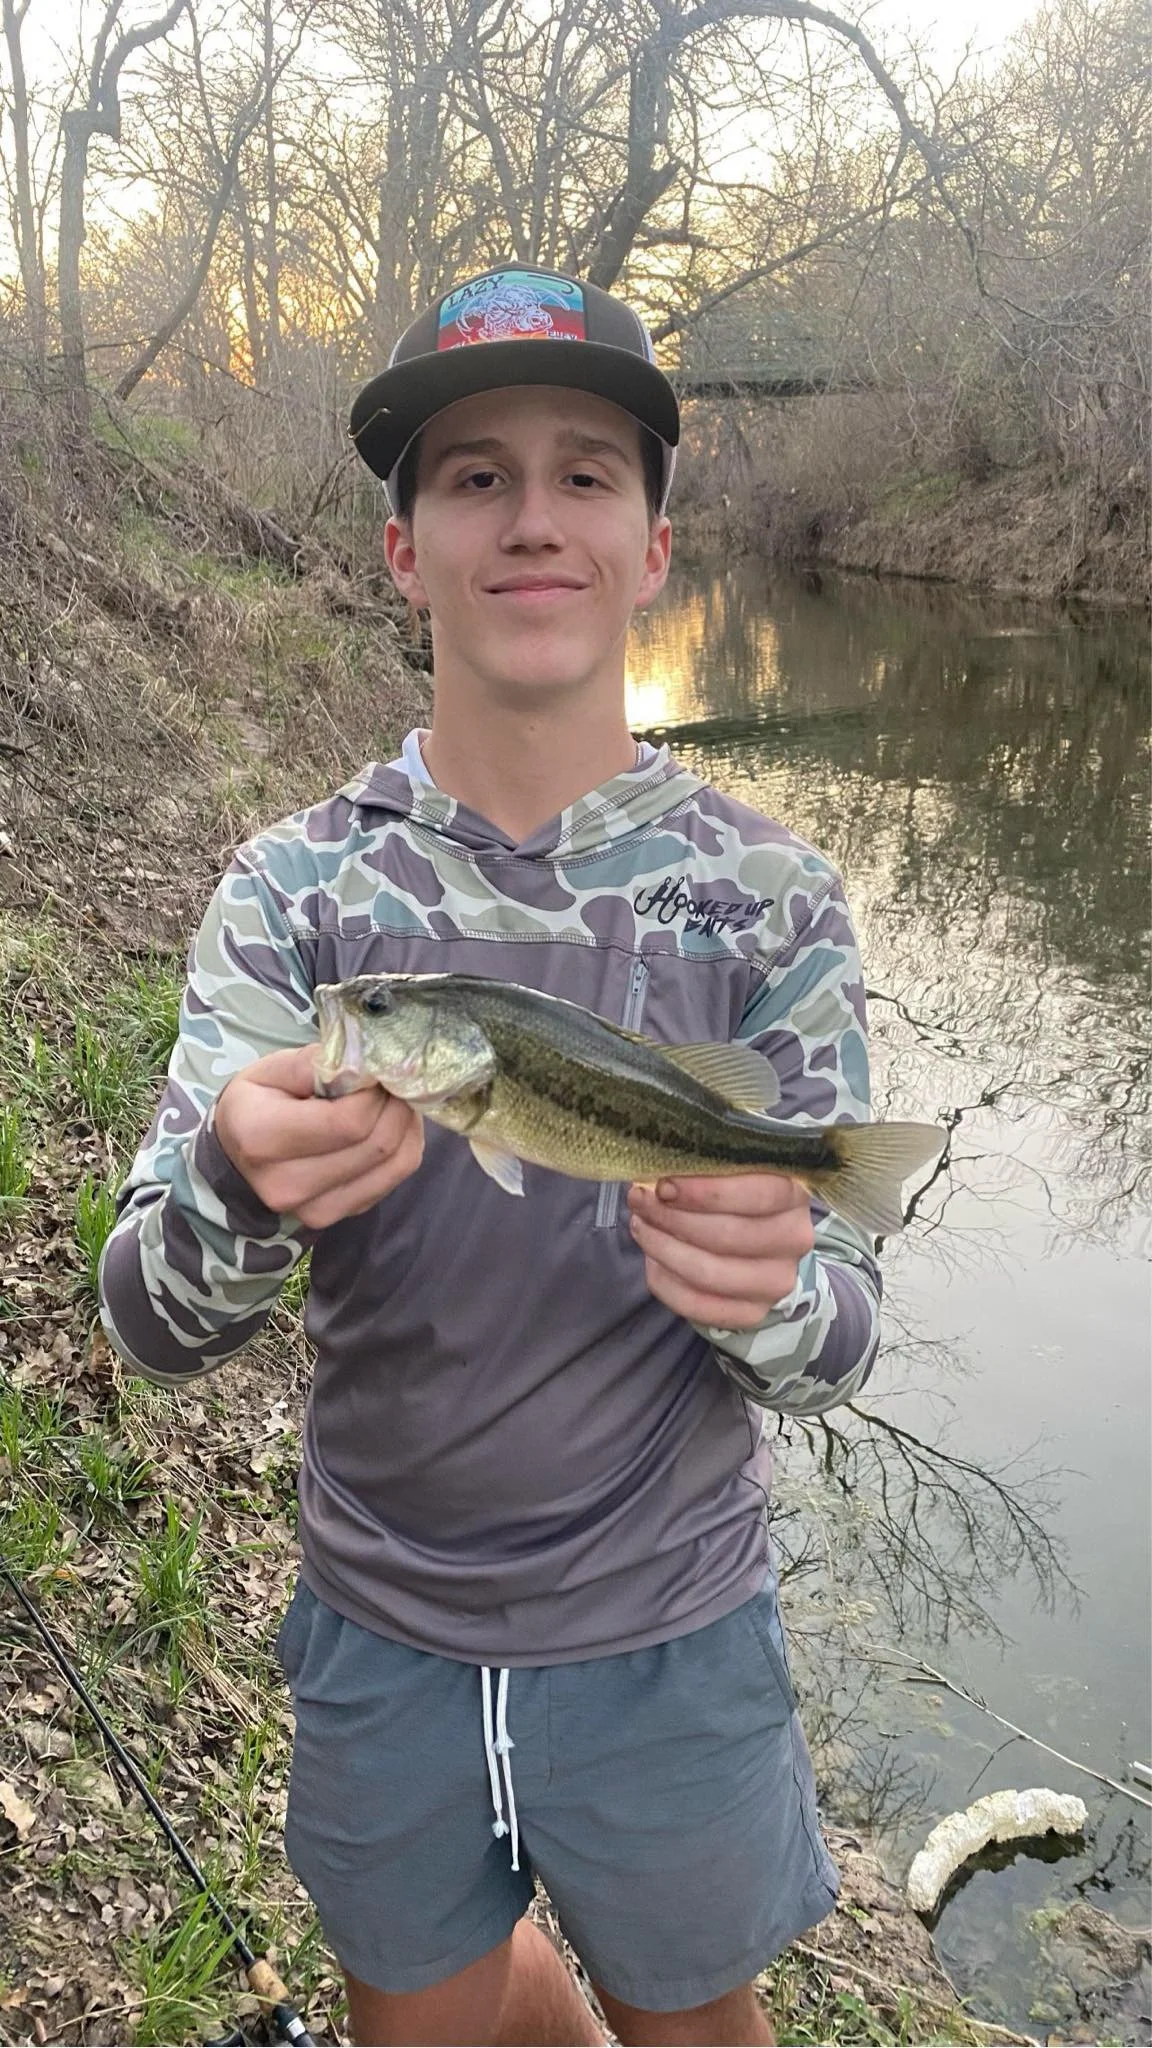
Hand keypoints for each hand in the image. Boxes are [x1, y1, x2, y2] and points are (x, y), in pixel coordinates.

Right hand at [214, 1045, 423, 1229]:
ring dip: (406, 1124)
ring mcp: (315, 1209)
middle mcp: (287, 1185)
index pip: (348, 1121)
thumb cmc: (257, 1102)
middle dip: (396, 1104)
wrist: (239, 1153)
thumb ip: (315, 1063)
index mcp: (262, 1139)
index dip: (375, 1091)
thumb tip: (363, 1067)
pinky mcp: (339, 1215)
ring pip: (395, 1163)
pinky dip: (405, 1145)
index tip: (375, 1070)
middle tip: (391, 1079)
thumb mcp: (272, 1068)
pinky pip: (396, 1178)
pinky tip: (391, 1123)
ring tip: (393, 1098)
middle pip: (377, 1144)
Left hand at [627, 1174, 814, 1330]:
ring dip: (662, 1247)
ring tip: (641, 1225)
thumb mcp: (730, 1170)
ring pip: (707, 1272)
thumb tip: (655, 1175)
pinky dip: (665, 1281)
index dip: (705, 1192)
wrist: (759, 1246)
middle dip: (671, 1217)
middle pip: (727, 1235)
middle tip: (640, 1201)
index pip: (757, 1194)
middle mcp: (794, 1240)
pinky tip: (653, 1259)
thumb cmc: (734, 1196)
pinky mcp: (752, 1313)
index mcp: (794, 1194)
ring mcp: (776, 1282)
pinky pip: (696, 1304)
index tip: (664, 1186)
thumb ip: (702, 1166)